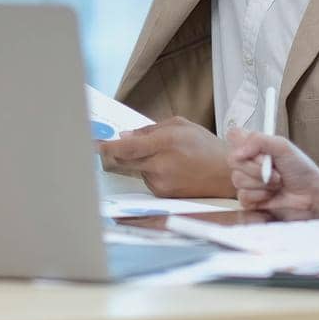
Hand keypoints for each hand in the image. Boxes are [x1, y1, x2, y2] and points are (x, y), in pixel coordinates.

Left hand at [99, 117, 233, 197]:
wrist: (226, 174)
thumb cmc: (205, 146)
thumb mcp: (180, 125)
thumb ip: (149, 130)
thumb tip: (124, 136)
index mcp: (165, 143)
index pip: (126, 147)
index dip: (106, 147)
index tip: (93, 144)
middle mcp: (160, 165)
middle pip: (124, 161)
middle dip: (115, 154)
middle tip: (105, 147)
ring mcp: (161, 182)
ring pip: (136, 169)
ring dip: (139, 162)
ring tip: (165, 157)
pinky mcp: (162, 194)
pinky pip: (146, 179)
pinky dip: (150, 172)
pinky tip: (169, 169)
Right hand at [226, 128, 318, 218]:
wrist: (311, 195)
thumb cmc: (301, 169)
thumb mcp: (283, 147)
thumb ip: (258, 141)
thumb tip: (237, 152)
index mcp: (254, 146)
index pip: (233, 135)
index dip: (241, 144)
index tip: (258, 153)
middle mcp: (248, 162)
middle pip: (233, 160)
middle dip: (256, 168)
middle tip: (276, 171)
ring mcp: (247, 181)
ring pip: (237, 180)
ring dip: (261, 184)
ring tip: (277, 184)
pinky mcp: (249, 200)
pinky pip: (243, 197)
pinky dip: (260, 196)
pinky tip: (271, 195)